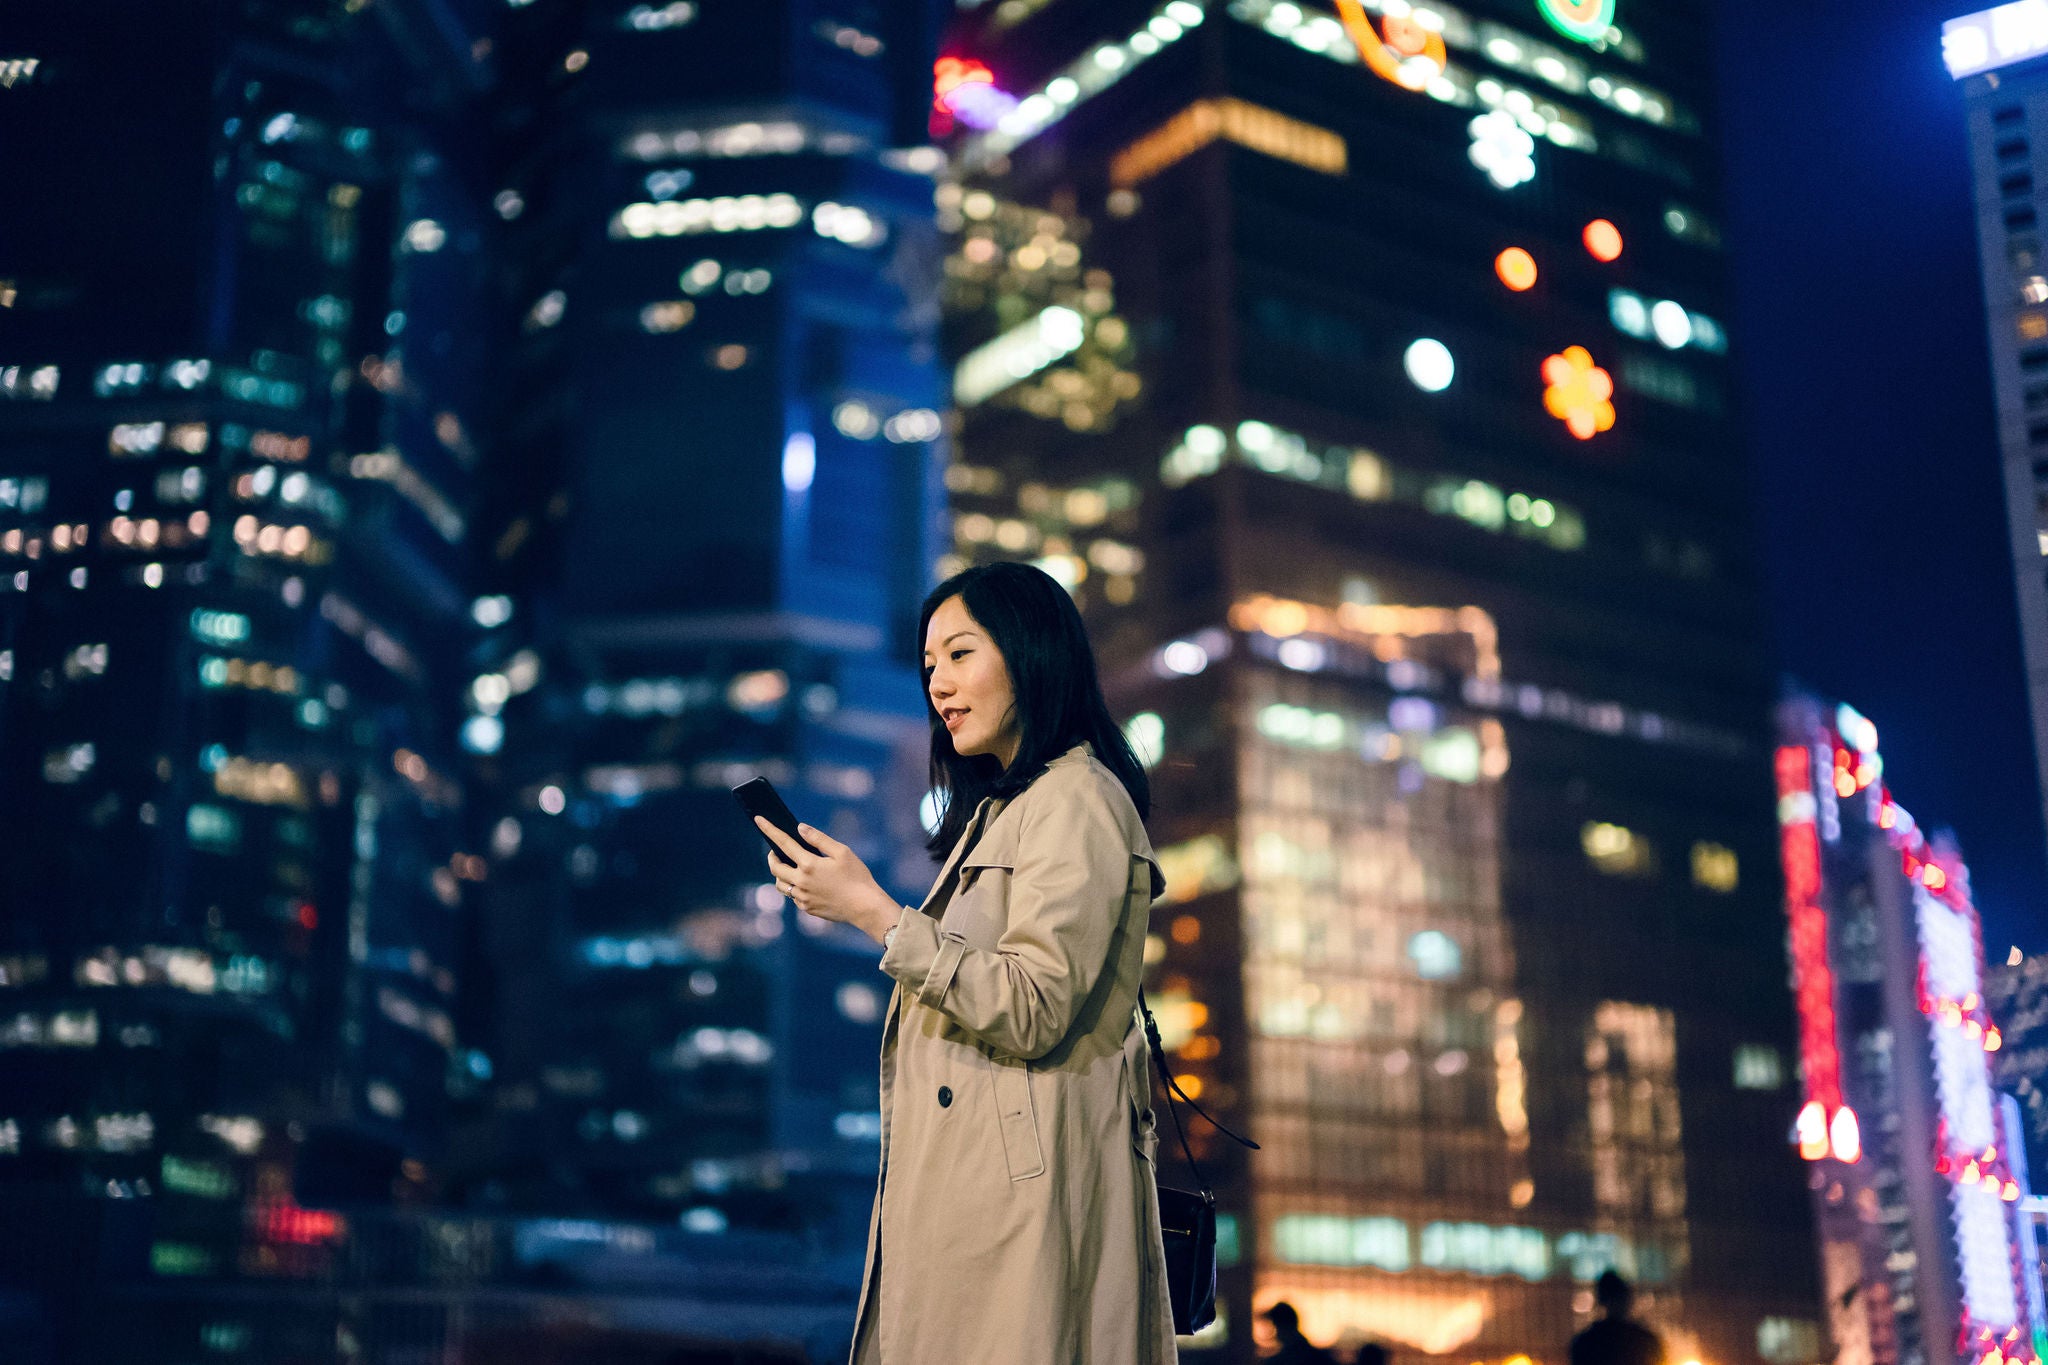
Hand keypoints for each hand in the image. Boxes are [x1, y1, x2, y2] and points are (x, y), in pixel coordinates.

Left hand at [756, 818, 901, 943]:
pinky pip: (793, 897)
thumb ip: (819, 839)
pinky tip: (807, 885)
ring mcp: (802, 898)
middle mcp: (801, 882)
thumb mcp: (842, 852)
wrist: (865, 907)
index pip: (784, 843)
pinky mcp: (807, 909)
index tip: (758, 819)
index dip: (769, 830)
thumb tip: (800, 828)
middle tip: (776, 852)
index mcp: (809, 864)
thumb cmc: (857, 876)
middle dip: (772, 857)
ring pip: (781, 885)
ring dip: (781, 874)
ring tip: (791, 868)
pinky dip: (795, 888)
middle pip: (775, 867)